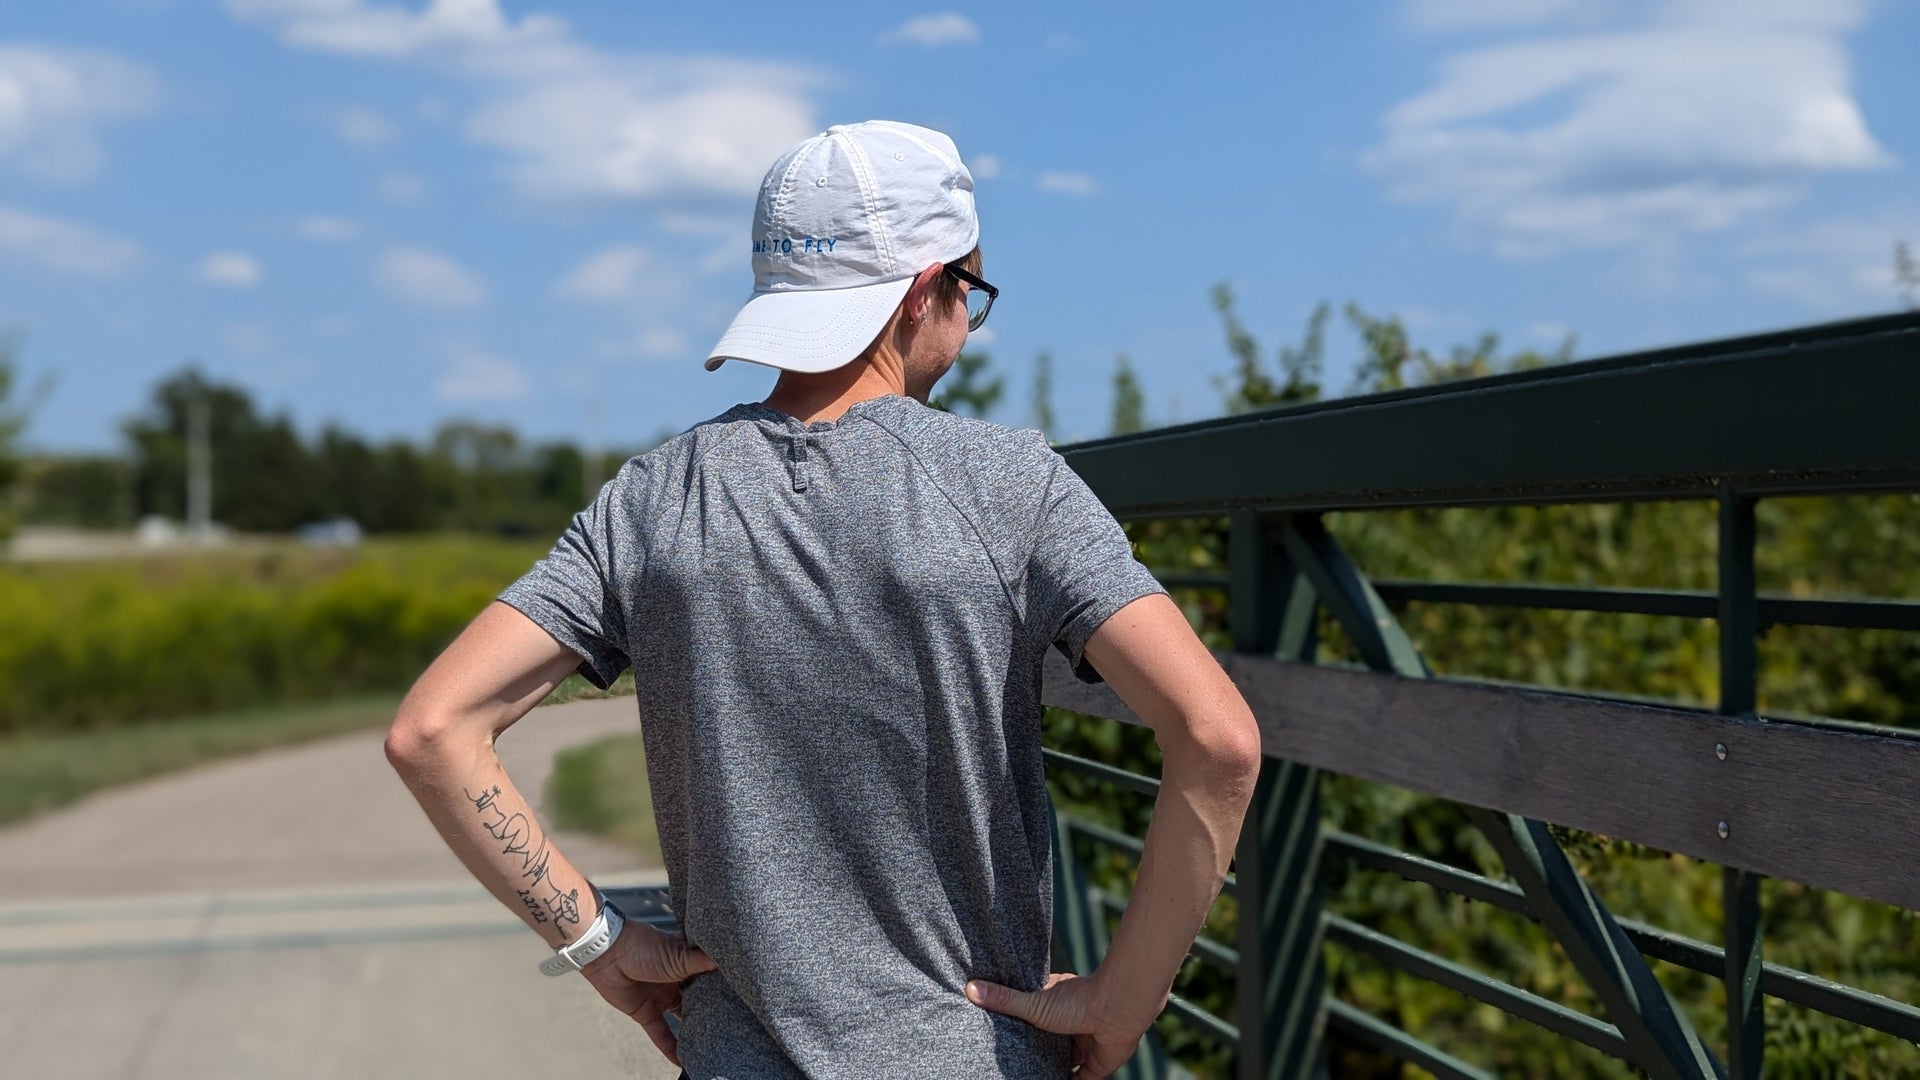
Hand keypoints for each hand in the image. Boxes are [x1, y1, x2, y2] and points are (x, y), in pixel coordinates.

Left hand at [580, 921, 717, 1065]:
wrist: (607, 953)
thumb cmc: (643, 945)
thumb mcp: (678, 953)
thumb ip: (701, 960)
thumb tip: (725, 958)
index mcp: (687, 961)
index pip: (710, 977)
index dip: (723, 987)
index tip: (740, 999)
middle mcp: (677, 980)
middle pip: (698, 999)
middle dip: (711, 1011)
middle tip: (730, 1026)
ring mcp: (661, 997)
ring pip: (681, 1018)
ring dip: (692, 1031)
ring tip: (710, 1045)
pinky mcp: (645, 1012)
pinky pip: (660, 1033)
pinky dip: (670, 1047)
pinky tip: (681, 1060)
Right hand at [965, 972, 1147, 1078]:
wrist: (1115, 1011)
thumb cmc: (1075, 1001)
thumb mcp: (1033, 1002)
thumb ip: (1004, 1000)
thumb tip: (969, 987)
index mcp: (1055, 1006)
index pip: (1035, 1017)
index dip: (1024, 1027)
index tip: (1007, 1036)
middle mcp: (1070, 1026)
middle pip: (1049, 1042)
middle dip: (1037, 1052)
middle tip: (1015, 1064)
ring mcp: (1084, 1045)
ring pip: (1065, 1062)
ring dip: (1053, 1070)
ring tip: (1030, 1077)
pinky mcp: (1097, 1065)